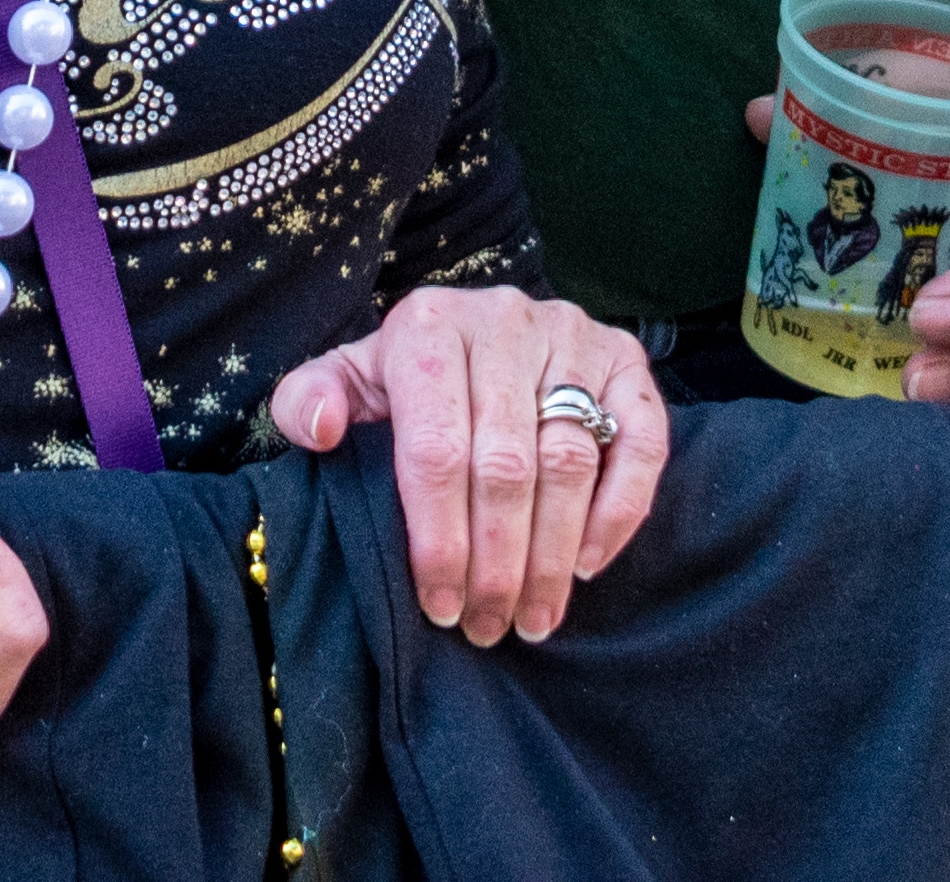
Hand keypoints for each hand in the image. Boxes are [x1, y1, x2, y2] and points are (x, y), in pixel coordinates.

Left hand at [266, 286, 666, 647]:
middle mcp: (506, 321)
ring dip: (553, 554)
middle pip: (507, 464)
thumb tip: (321, 429)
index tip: (439, 606)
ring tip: (533, 618)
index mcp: (429, 327)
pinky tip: (588, 565)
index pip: (436, 448)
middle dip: (496, 563)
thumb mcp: (352, 379)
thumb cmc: (412, 379)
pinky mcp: (626, 362)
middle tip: (487, 628)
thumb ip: (310, 399)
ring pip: (571, 461)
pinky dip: (619, 510)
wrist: (488, 328)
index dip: (438, 538)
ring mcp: (574, 337)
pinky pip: (640, 442)